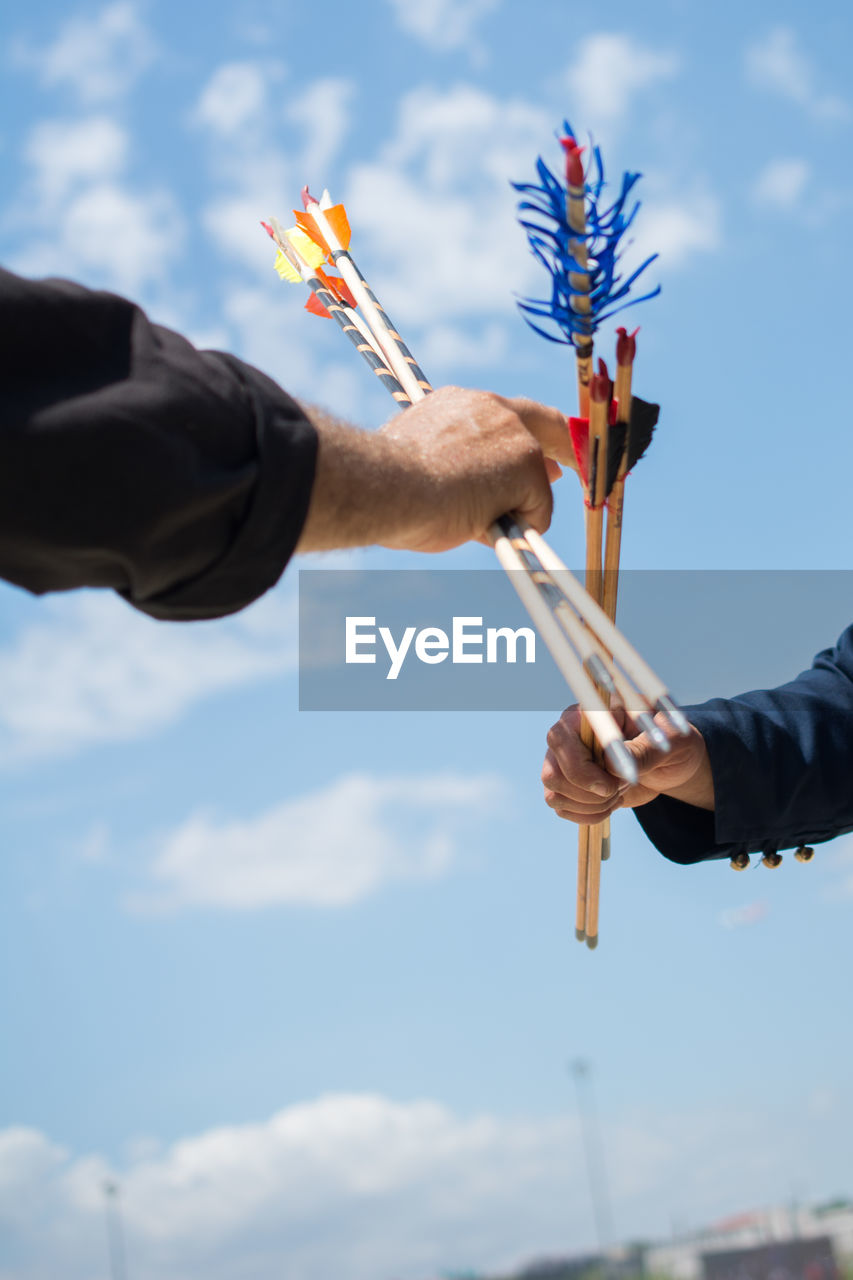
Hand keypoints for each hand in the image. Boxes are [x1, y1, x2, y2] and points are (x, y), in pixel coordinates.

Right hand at [298, 387, 574, 553]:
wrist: (383, 486)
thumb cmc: (388, 486)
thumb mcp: (422, 467)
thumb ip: (457, 468)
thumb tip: (484, 495)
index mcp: (460, 404)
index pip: (507, 412)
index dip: (527, 433)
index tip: (539, 451)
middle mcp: (492, 408)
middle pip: (542, 423)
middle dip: (557, 449)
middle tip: (563, 472)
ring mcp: (513, 435)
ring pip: (535, 476)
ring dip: (523, 503)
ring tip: (489, 524)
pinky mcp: (526, 464)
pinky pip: (538, 508)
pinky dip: (523, 525)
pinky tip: (489, 529)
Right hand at [541, 704, 713, 824]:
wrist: (670, 762)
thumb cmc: (671, 742)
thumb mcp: (671, 741)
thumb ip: (644, 749)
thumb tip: (611, 766)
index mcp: (588, 714)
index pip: (560, 739)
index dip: (583, 769)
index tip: (617, 783)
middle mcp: (569, 735)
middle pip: (552, 773)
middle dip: (590, 792)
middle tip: (623, 787)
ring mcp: (564, 761)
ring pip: (554, 794)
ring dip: (591, 804)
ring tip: (619, 793)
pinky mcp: (568, 784)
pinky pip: (561, 808)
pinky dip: (589, 814)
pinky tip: (612, 803)